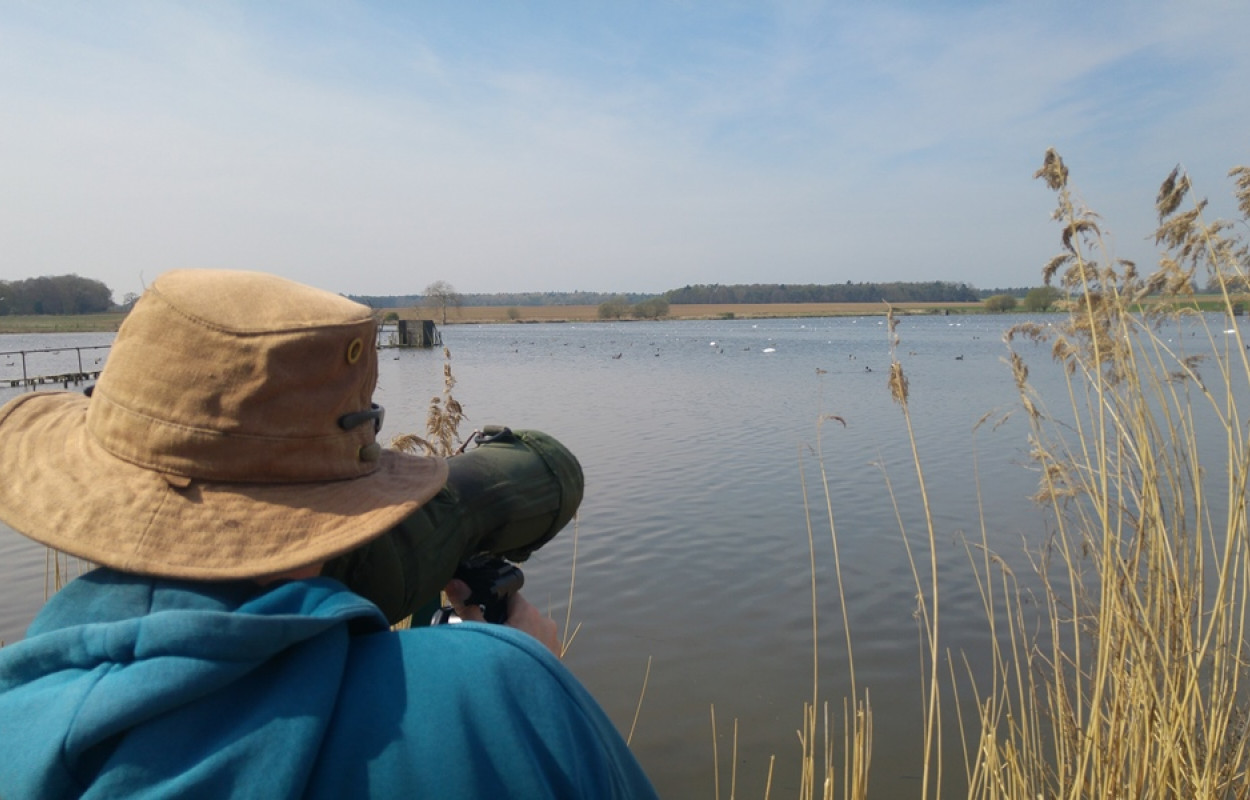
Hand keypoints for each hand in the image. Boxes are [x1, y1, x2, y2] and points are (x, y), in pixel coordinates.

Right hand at [444, 579, 561, 657]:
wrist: (522, 702)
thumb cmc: (501, 665)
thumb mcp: (479, 634)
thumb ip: (468, 608)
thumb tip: (454, 583)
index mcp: (528, 612)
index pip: (509, 596)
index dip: (493, 602)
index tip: (482, 613)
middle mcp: (545, 623)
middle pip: (518, 614)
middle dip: (503, 623)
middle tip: (488, 640)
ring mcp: (552, 642)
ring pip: (528, 632)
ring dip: (515, 639)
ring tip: (499, 655)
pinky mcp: (554, 659)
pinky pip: (537, 648)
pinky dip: (525, 653)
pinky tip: (512, 665)